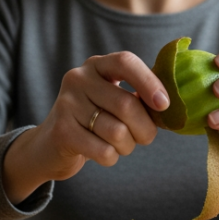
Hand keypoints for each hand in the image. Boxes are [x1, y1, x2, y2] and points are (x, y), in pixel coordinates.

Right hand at [3, 52, 168, 204]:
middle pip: (126, 105)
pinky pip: (103, 150)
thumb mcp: (112, 100)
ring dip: (127, 146)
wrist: (50, 145)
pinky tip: (103, 153)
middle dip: (144, 129)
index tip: (164, 105)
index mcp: (97, 65)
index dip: (149, 82)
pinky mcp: (61, 131)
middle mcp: (78, 78)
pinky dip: (112, 157)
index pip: (125, 62)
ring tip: (119, 145)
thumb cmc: (94, 121)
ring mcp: (67, 103)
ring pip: (117, 132)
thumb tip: (168, 106)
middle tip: (145, 137)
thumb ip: (137, 97)